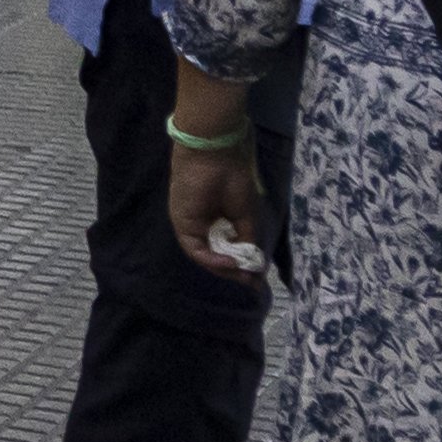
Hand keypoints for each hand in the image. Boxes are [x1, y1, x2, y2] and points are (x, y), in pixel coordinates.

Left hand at [168, 141, 268, 284]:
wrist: (216, 156)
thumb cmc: (235, 180)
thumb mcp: (247, 216)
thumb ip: (247, 241)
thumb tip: (255, 266)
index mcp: (221, 220)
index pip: (229, 249)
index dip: (243, 265)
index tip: (258, 281)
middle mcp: (206, 226)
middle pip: (217, 256)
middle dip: (234, 272)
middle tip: (252, 285)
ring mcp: (193, 226)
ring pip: (206, 256)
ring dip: (224, 269)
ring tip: (243, 276)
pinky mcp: (183, 224)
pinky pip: (195, 249)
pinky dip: (211, 260)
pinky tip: (228, 263)